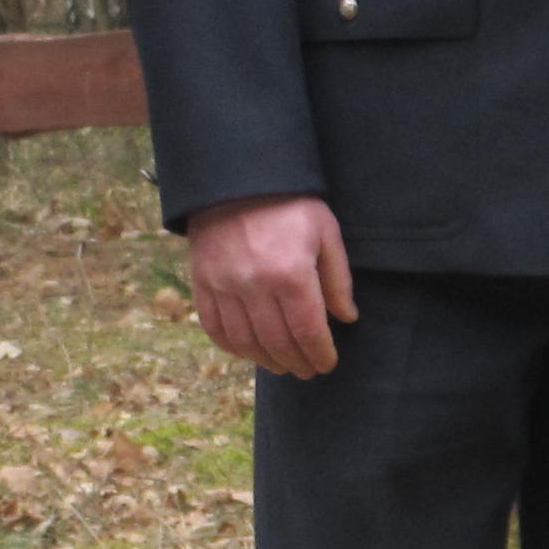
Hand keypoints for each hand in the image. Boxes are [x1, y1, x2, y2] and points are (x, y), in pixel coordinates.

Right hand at [185, 194, 356, 376]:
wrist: (236, 178)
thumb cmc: (289, 204)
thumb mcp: (325, 232)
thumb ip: (337, 279)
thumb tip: (346, 318)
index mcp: (291, 274)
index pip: (308, 332)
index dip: (320, 354)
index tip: (327, 363)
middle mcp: (256, 286)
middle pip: (278, 343)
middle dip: (297, 363)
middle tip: (307, 369)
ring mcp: (224, 286)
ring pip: (246, 342)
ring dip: (266, 361)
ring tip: (280, 364)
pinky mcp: (202, 282)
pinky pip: (214, 327)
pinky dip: (232, 346)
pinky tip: (247, 350)